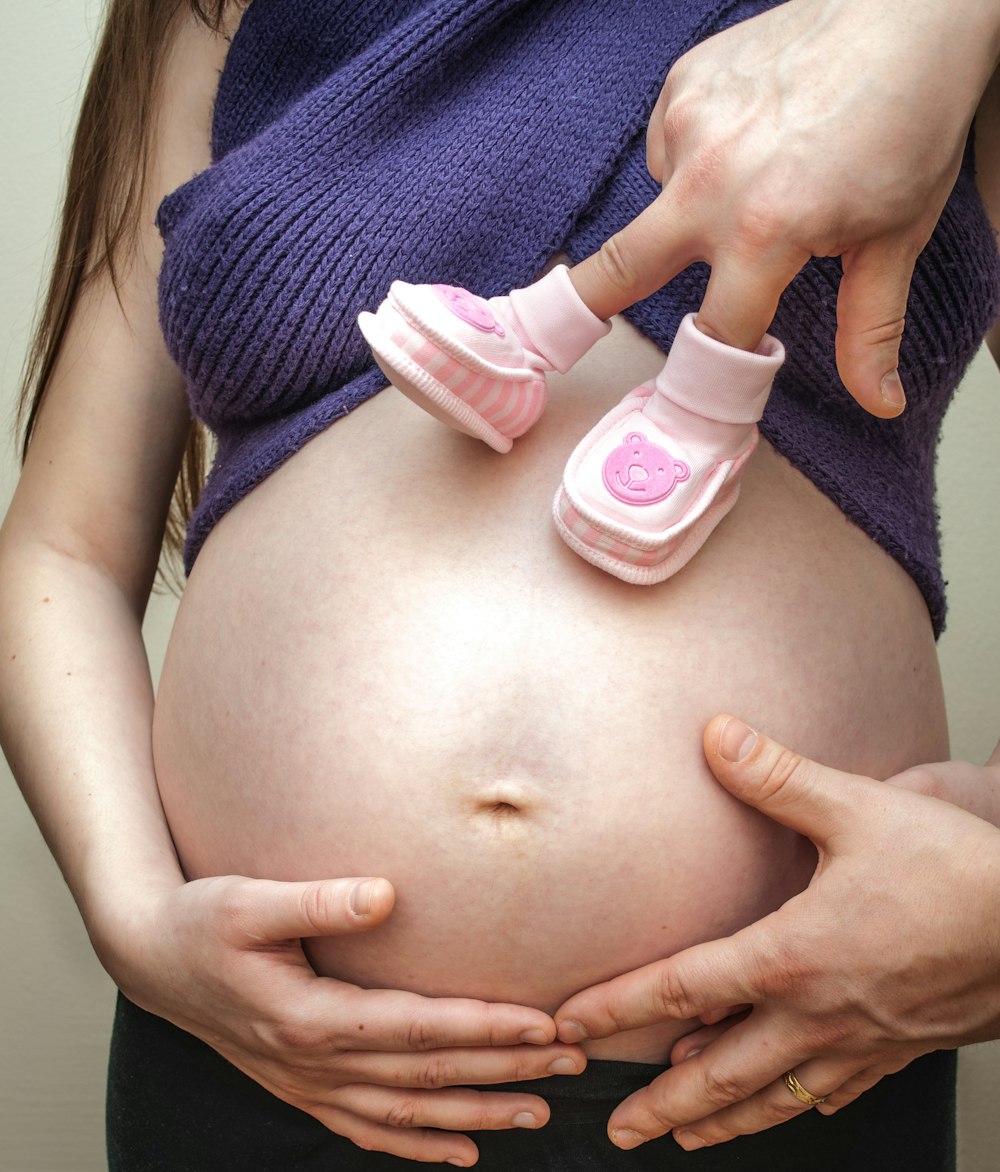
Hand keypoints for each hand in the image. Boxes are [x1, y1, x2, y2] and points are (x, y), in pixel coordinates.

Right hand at [106, 875, 584, 1164]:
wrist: (152, 960)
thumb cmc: (202, 923)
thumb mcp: (248, 902)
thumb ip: (318, 901)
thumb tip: (385, 893)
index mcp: (309, 1018)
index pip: (418, 1028)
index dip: (484, 1026)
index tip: (542, 1021)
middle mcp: (315, 1064)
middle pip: (428, 1075)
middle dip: (504, 1069)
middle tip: (571, 1061)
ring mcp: (308, 1086)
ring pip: (408, 1112)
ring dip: (477, 1112)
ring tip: (540, 1108)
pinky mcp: (304, 1089)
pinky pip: (369, 1131)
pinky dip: (419, 1146)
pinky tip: (463, 1153)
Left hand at [554, 715, 999, 1152]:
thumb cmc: (957, 871)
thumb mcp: (858, 809)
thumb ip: (777, 776)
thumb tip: (716, 735)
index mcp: (792, 957)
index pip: (681, 989)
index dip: (617, 1009)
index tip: (571, 1029)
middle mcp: (817, 1013)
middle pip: (718, 1071)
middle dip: (660, 1103)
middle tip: (618, 1129)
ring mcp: (859, 1042)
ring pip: (773, 1098)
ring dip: (719, 1120)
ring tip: (682, 1137)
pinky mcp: (899, 1051)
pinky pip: (833, 1091)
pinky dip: (794, 1107)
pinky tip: (787, 1109)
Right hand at [574, 0, 999, 413]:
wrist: (914, 12)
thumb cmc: (912, 120)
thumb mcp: (895, 238)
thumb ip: (870, 329)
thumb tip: (879, 402)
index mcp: (765, 231)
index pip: (715, 333)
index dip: (708, 371)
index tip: (690, 395)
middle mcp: (711, 182)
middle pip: (619, 269)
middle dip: (580, 311)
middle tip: (544, 344)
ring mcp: (690, 126)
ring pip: (659, 202)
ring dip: (689, 214)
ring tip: (758, 178)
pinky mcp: (684, 84)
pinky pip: (669, 146)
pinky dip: (697, 158)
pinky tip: (745, 138)